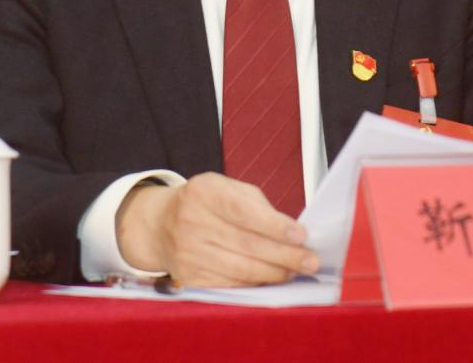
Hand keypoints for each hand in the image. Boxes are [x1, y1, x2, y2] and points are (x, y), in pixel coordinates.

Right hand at [114, 172, 318, 286]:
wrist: (161, 223)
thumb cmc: (206, 203)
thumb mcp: (226, 188)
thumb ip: (257, 205)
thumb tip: (292, 233)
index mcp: (204, 192)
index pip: (243, 211)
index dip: (274, 225)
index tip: (301, 235)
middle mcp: (192, 222)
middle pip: (246, 245)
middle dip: (284, 255)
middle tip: (310, 261)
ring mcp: (188, 252)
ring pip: (241, 269)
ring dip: (274, 273)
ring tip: (296, 271)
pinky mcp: (190, 276)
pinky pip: (230, 284)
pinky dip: (256, 283)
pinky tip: (272, 278)